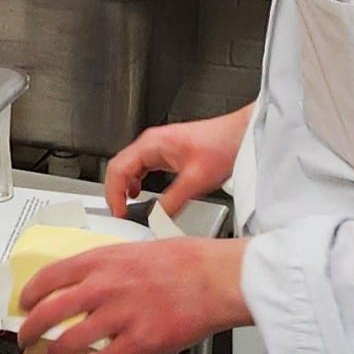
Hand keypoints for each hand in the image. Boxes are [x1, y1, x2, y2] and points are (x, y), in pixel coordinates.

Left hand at [17, 237, 250, 353]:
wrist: (212, 277)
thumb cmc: (181, 262)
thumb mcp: (132, 250)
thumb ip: (105, 268)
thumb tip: (83, 284)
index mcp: (101, 260)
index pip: (49, 276)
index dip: (29, 293)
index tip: (24, 302)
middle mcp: (104, 286)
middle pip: (50, 311)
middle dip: (30, 328)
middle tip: (25, 336)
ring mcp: (119, 315)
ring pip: (70, 342)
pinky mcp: (139, 342)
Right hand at [105, 104, 251, 217]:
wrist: (239, 135)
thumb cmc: (221, 146)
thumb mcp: (195, 180)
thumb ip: (173, 201)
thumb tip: (157, 218)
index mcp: (152, 144)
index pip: (118, 168)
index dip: (114, 193)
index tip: (118, 212)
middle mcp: (151, 143)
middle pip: (120, 166)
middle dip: (115, 191)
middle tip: (119, 212)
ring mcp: (158, 146)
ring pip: (130, 167)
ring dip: (124, 187)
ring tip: (127, 207)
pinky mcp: (167, 152)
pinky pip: (143, 168)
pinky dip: (136, 182)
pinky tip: (141, 194)